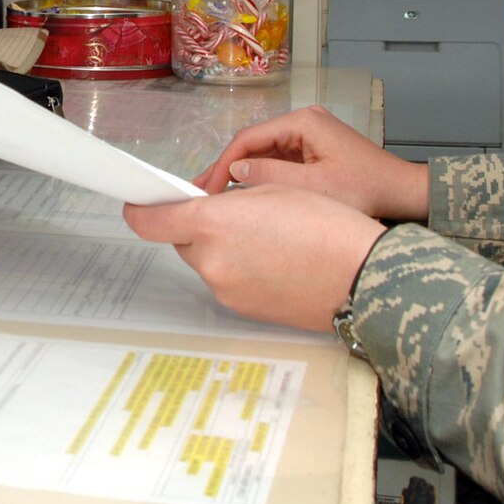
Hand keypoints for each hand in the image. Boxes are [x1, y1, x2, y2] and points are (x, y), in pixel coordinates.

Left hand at [122, 185, 383, 330]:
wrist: (362, 277)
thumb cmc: (325, 225)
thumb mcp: (272, 192)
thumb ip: (226, 199)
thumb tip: (206, 205)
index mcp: (211, 224)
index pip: (149, 221)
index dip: (141, 210)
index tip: (140, 203)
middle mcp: (210, 261)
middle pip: (183, 241)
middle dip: (199, 227)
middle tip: (236, 215)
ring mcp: (226, 291)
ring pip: (208, 262)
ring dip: (223, 250)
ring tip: (269, 240)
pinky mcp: (244, 311)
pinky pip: (229, 284)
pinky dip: (241, 272)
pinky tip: (276, 263)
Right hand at [196, 105, 429, 220]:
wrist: (405, 194)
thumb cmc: (366, 190)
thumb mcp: (315, 187)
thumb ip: (271, 177)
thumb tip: (234, 173)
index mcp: (303, 122)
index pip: (249, 138)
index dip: (223, 164)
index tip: (206, 189)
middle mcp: (303, 122)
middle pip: (254, 144)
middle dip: (228, 169)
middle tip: (202, 193)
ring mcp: (309, 135)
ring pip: (265, 153)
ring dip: (243, 174)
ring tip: (218, 196)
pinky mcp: (314, 150)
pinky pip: (280, 161)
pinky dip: (262, 177)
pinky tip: (246, 194)